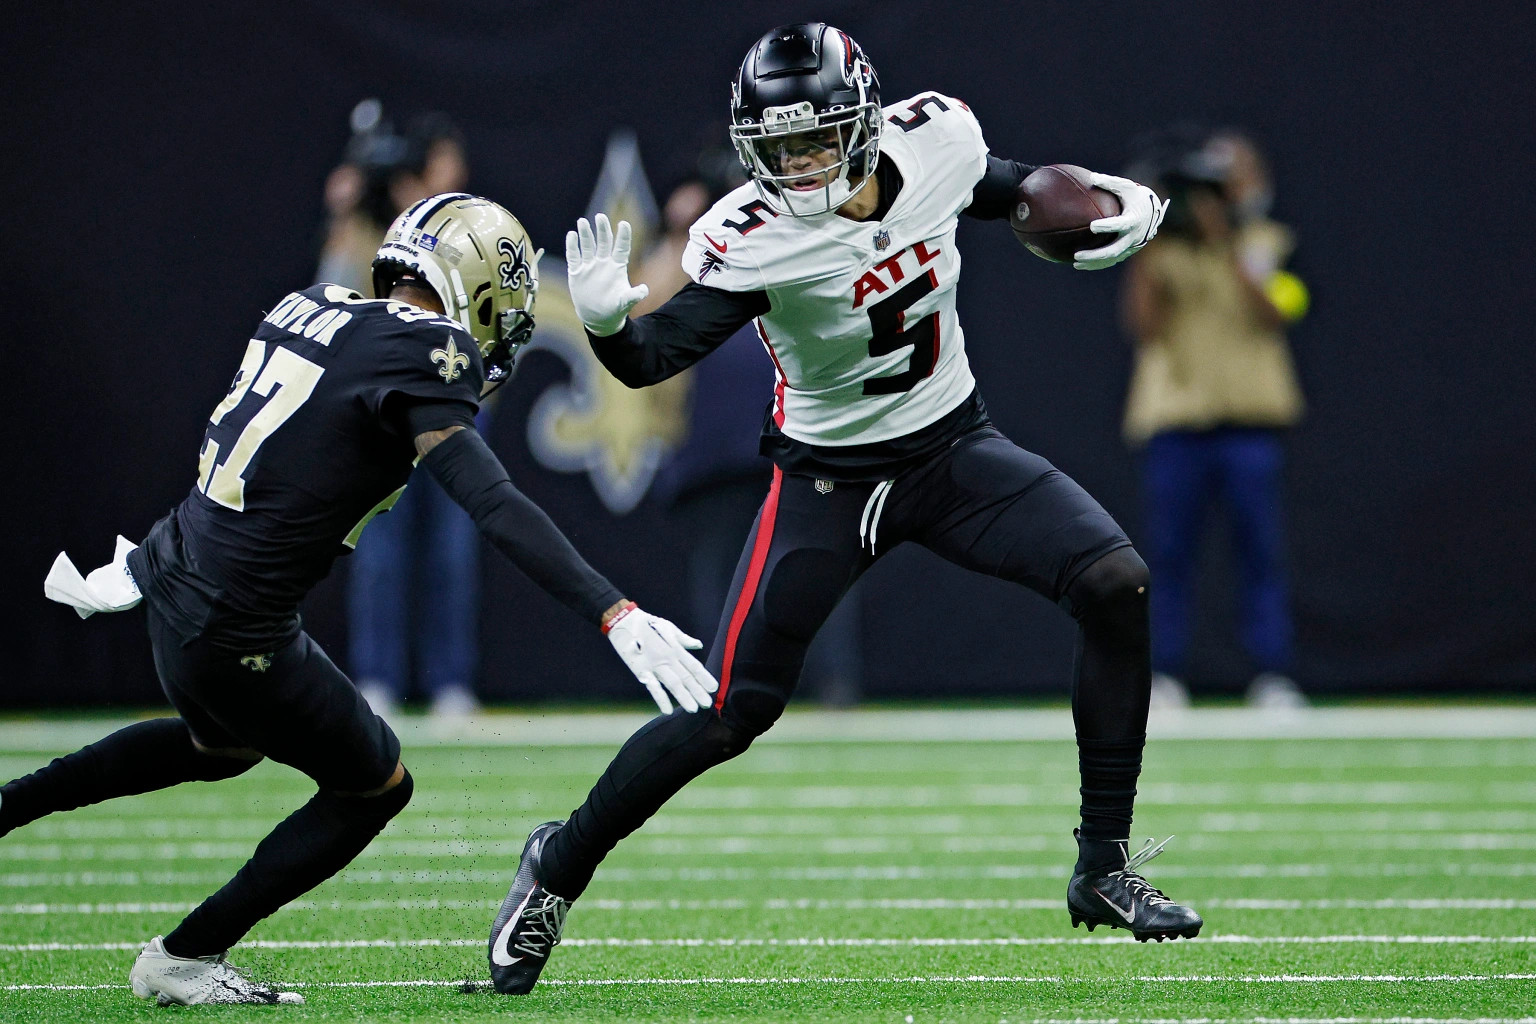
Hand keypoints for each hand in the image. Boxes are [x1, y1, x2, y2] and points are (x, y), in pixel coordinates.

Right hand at [565, 213, 648, 335]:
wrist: (598, 318)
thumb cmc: (615, 308)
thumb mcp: (625, 303)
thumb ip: (634, 296)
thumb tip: (645, 290)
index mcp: (617, 267)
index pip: (621, 247)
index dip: (623, 236)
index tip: (624, 224)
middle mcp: (604, 263)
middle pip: (604, 242)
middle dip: (602, 229)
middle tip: (600, 216)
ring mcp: (590, 266)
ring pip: (588, 246)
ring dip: (585, 234)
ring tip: (582, 221)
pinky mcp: (577, 272)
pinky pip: (574, 256)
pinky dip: (572, 246)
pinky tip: (571, 235)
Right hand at [603, 603, 718, 713]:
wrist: (623, 621)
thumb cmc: (648, 623)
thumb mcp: (669, 628)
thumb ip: (684, 639)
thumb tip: (698, 645)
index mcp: (675, 648)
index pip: (694, 666)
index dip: (704, 677)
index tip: (714, 688)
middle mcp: (668, 658)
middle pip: (686, 677)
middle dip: (697, 691)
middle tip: (708, 704)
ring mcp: (655, 665)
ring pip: (673, 683)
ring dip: (683, 697)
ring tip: (693, 709)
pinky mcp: (641, 670)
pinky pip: (653, 686)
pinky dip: (660, 699)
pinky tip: (667, 710)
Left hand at [1074, 173, 1168, 269]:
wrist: (1153, 212)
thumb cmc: (1136, 196)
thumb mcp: (1126, 187)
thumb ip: (1110, 182)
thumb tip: (1091, 177)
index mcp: (1134, 219)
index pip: (1120, 225)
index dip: (1107, 226)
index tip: (1092, 226)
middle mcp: (1134, 236)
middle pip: (1114, 250)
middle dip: (1095, 255)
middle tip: (1076, 254)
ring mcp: (1131, 246)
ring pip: (1111, 259)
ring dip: (1093, 263)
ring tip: (1075, 264)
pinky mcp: (1127, 252)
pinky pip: (1112, 261)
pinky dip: (1097, 264)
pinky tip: (1081, 265)